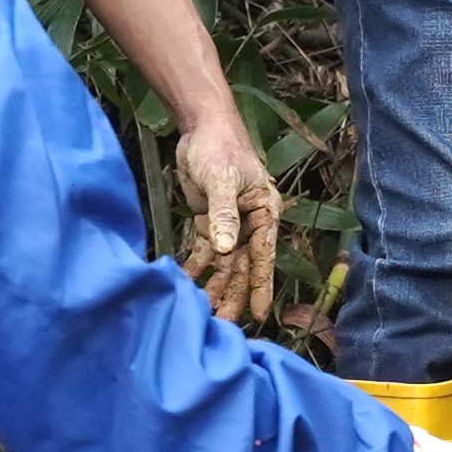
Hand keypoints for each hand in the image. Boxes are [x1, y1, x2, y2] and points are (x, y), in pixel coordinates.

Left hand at [171, 113, 280, 328]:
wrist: (202, 126)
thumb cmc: (221, 148)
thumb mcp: (222, 180)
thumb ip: (225, 216)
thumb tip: (226, 250)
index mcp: (264, 213)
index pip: (263, 256)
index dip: (260, 286)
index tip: (258, 314)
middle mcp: (250, 224)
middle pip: (242, 266)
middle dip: (233, 295)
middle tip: (223, 324)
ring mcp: (229, 225)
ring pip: (224, 264)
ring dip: (215, 287)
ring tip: (205, 313)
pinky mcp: (210, 222)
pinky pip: (205, 251)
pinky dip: (197, 267)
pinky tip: (187, 284)